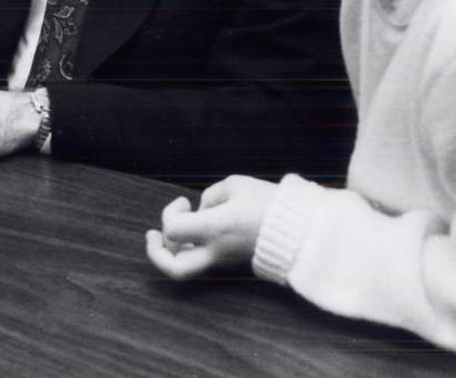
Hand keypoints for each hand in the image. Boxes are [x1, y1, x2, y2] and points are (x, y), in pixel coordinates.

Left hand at [145, 175, 276, 279]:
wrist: (301, 229)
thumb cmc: (269, 203)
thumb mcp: (237, 186)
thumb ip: (211, 196)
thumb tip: (201, 210)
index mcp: (215, 230)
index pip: (173, 230)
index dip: (169, 213)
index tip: (185, 202)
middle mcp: (215, 251)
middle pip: (174, 269)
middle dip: (156, 253)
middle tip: (153, 234)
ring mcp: (223, 261)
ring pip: (185, 269)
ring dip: (173, 249)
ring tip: (176, 227)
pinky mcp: (231, 262)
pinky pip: (201, 261)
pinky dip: (190, 247)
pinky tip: (196, 228)